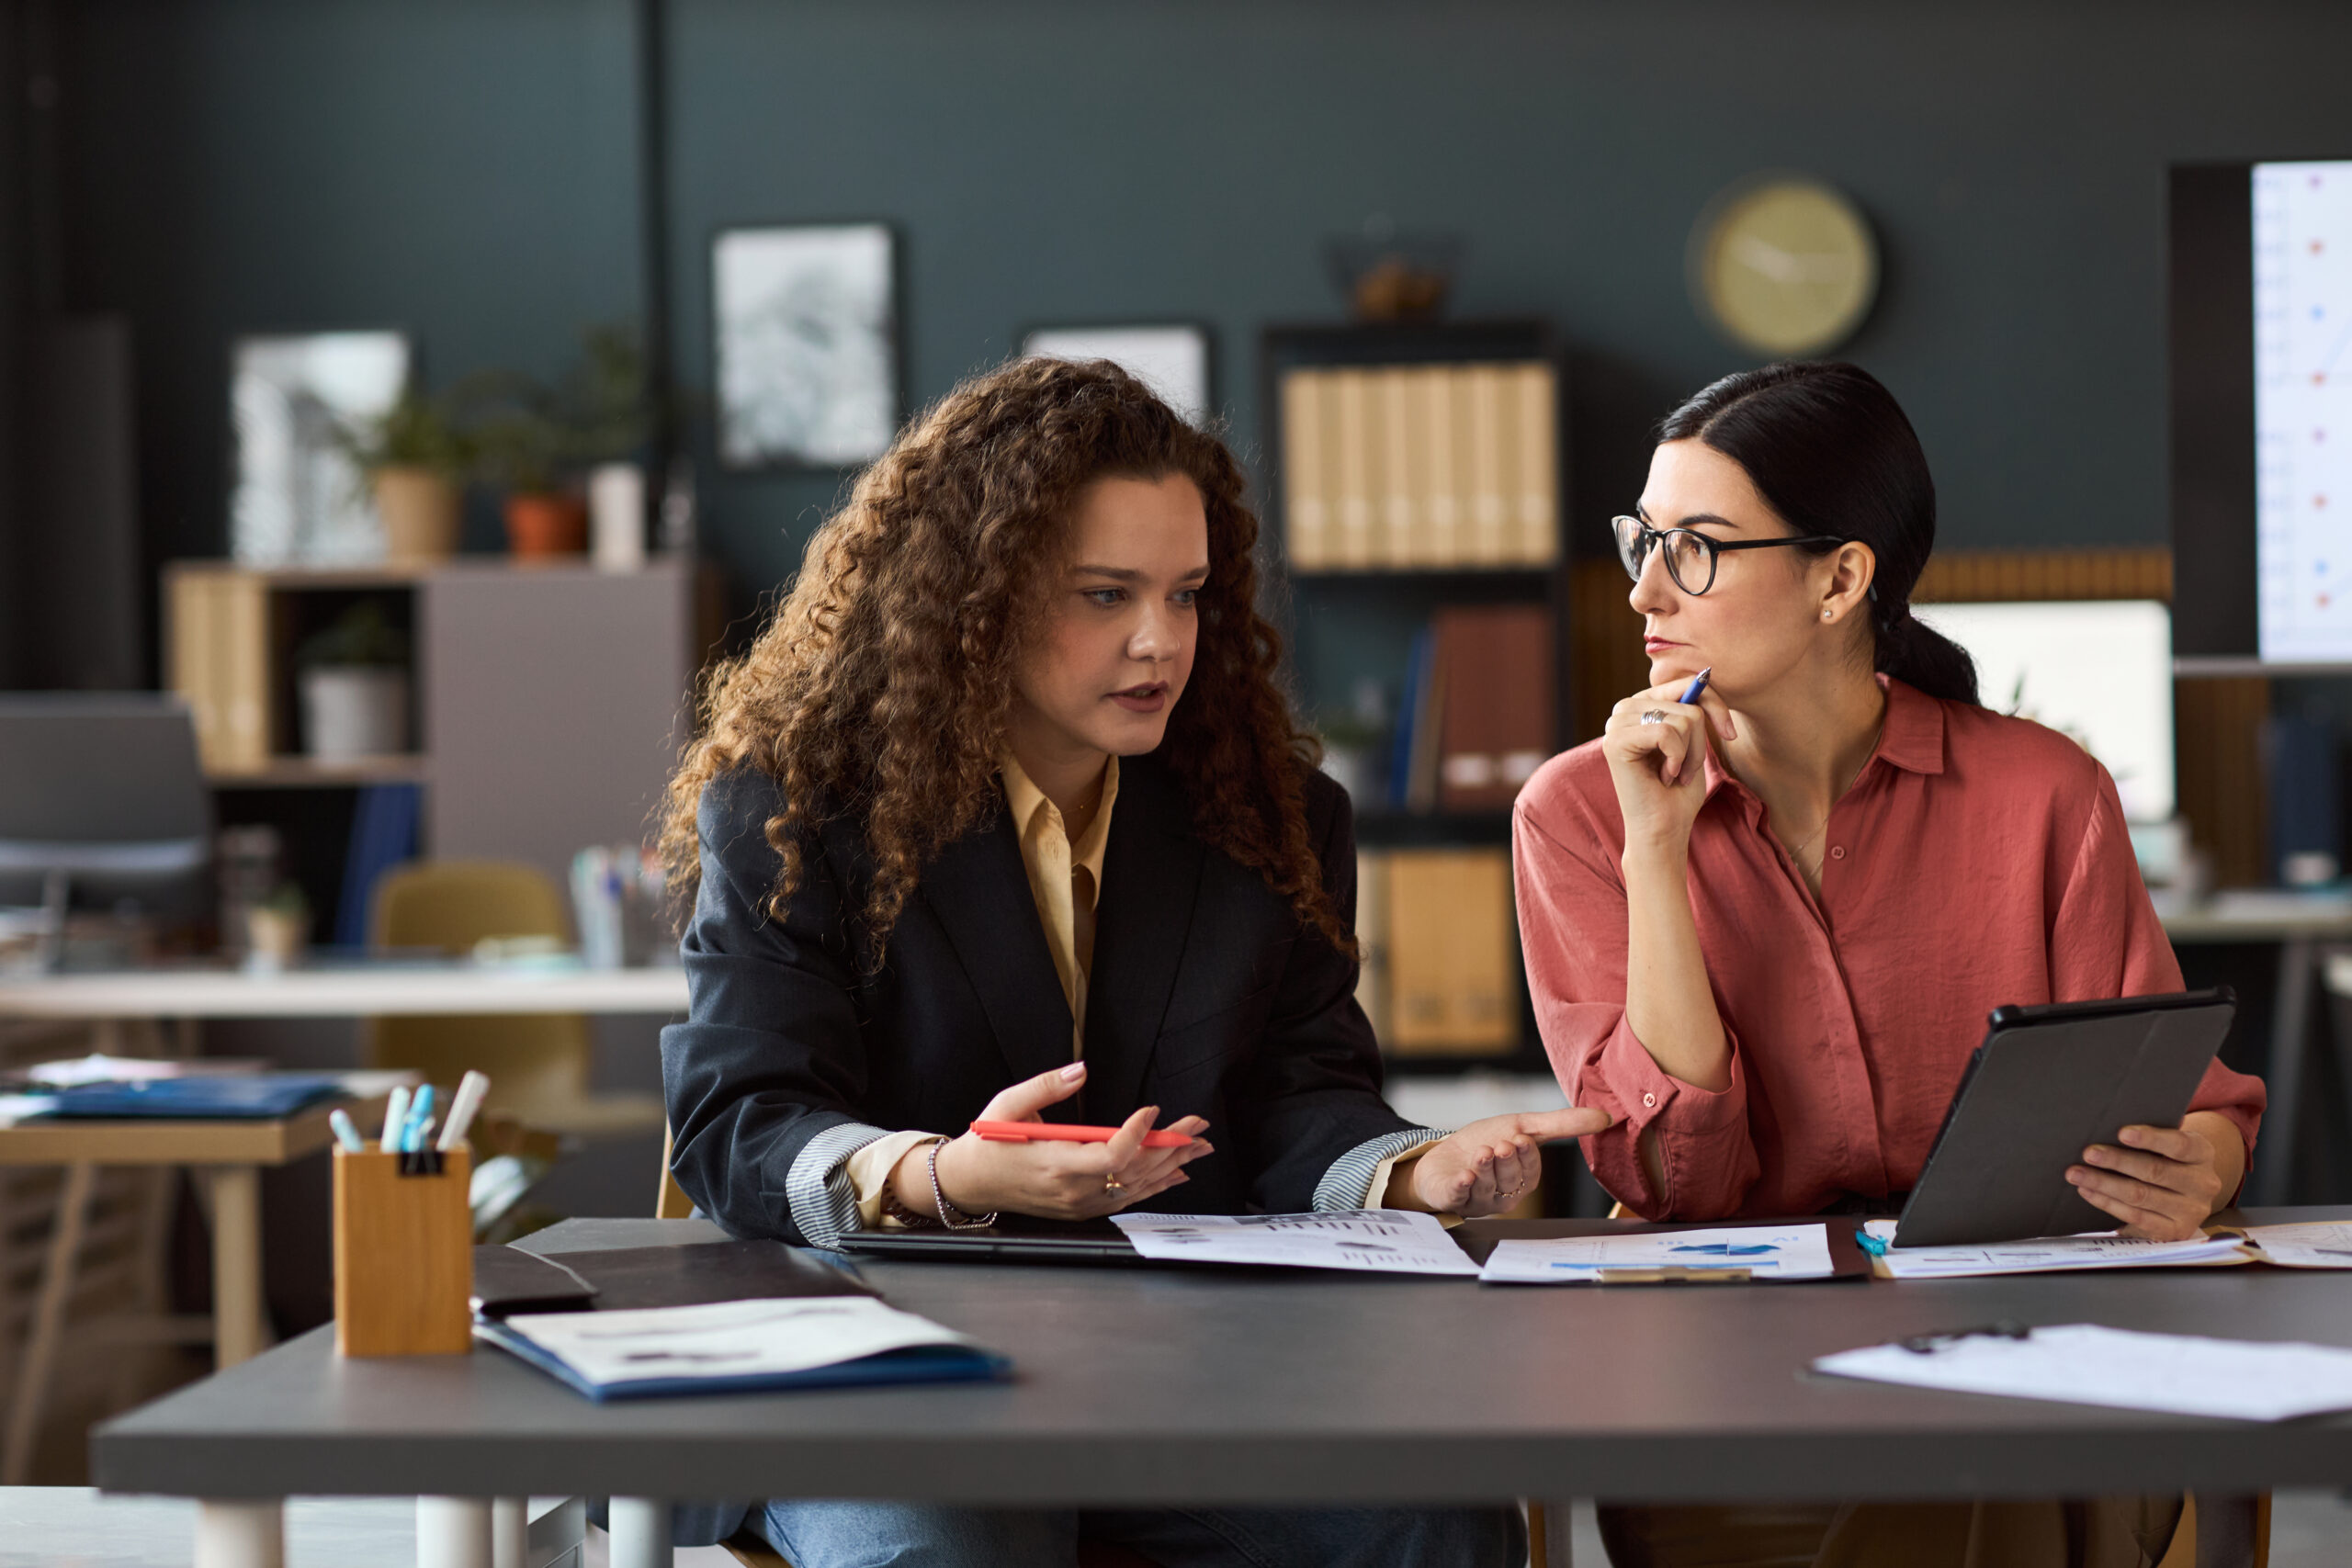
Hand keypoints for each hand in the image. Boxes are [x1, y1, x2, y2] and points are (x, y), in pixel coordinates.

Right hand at [906, 1061, 1211, 1222]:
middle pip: (1134, 1171)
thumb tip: (1081, 1069)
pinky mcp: (1082, 1208)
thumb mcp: (1009, 1104)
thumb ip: (1047, 1086)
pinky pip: (1126, 1199)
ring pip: (1136, 1186)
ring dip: (1171, 1165)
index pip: (1110, 1156)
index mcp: (1055, 1162)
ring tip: (1198, 1145)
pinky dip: (1154, 1185)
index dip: (1138, 1135)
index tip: (1152, 1110)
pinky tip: (1174, 1173)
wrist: (972, 1183)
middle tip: (1197, 1125)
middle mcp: (1072, 1189)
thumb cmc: (990, 1142)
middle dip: (1171, 1146)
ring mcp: (1079, 1202)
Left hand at [1408, 1108, 1614, 1217]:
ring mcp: (1476, 1200)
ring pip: (1486, 1188)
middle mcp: (1502, 1195)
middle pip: (1509, 1180)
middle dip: (1505, 1162)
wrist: (1444, 1155)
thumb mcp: (1524, 1126)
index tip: (1521, 1138)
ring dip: (1483, 1168)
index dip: (1526, 1157)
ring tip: (1480, 1153)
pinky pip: (1458, 1197)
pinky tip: (1463, 1177)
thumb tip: (1607, 1117)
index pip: (1530, 1172)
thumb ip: (1563, 1124)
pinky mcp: (1450, 1198)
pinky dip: (1461, 1187)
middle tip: (1501, 1146)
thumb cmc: (1487, 1141)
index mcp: (1522, 1180)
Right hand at [1602, 680, 1739, 855]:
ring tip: (1673, 774)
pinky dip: (1677, 759)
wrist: (1664, 830)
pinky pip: (1668, 733)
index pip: (1688, 682)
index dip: (1716, 706)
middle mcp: (1624, 709)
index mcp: (1642, 704)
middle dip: (1700, 743)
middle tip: (1683, 770)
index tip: (1730, 734)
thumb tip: (1705, 674)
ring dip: (1689, 754)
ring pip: (1682, 719)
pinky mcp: (1615, 741)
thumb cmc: (1679, 791)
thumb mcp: (1694, 740)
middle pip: (1689, 704)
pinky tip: (1663, 777)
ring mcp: (1616, 724)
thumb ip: (1693, 707)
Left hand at [2066, 1122, 2226, 1240]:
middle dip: (2117, 1161)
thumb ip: (2152, 1135)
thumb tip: (2113, 1122)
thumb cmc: (2167, 1158)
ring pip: (2141, 1195)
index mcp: (2202, 1154)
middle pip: (2155, 1171)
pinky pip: (2135, 1216)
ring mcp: (2191, 1211)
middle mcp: (2203, 1184)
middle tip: (2088, 1153)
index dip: (2151, 1139)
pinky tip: (2087, 1190)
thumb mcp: (2168, 1144)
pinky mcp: (2174, 1231)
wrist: (2185, 1194)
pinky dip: (2107, 1202)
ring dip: (2104, 1183)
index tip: (2122, 1133)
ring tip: (2076, 1173)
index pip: (2180, 1144)